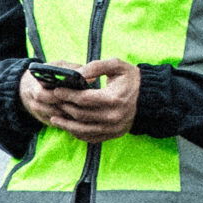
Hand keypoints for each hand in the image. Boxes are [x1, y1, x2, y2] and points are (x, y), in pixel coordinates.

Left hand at [18, 58, 138, 142]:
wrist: (149, 98)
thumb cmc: (130, 79)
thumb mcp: (117, 65)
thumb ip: (96, 66)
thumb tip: (77, 73)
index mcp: (114, 99)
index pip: (84, 99)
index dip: (68, 94)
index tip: (57, 90)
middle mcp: (113, 117)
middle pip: (81, 114)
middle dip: (64, 107)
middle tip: (52, 102)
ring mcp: (113, 128)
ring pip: (83, 130)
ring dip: (66, 125)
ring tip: (54, 118)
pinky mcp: (112, 135)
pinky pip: (90, 137)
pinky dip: (77, 133)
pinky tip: (68, 126)